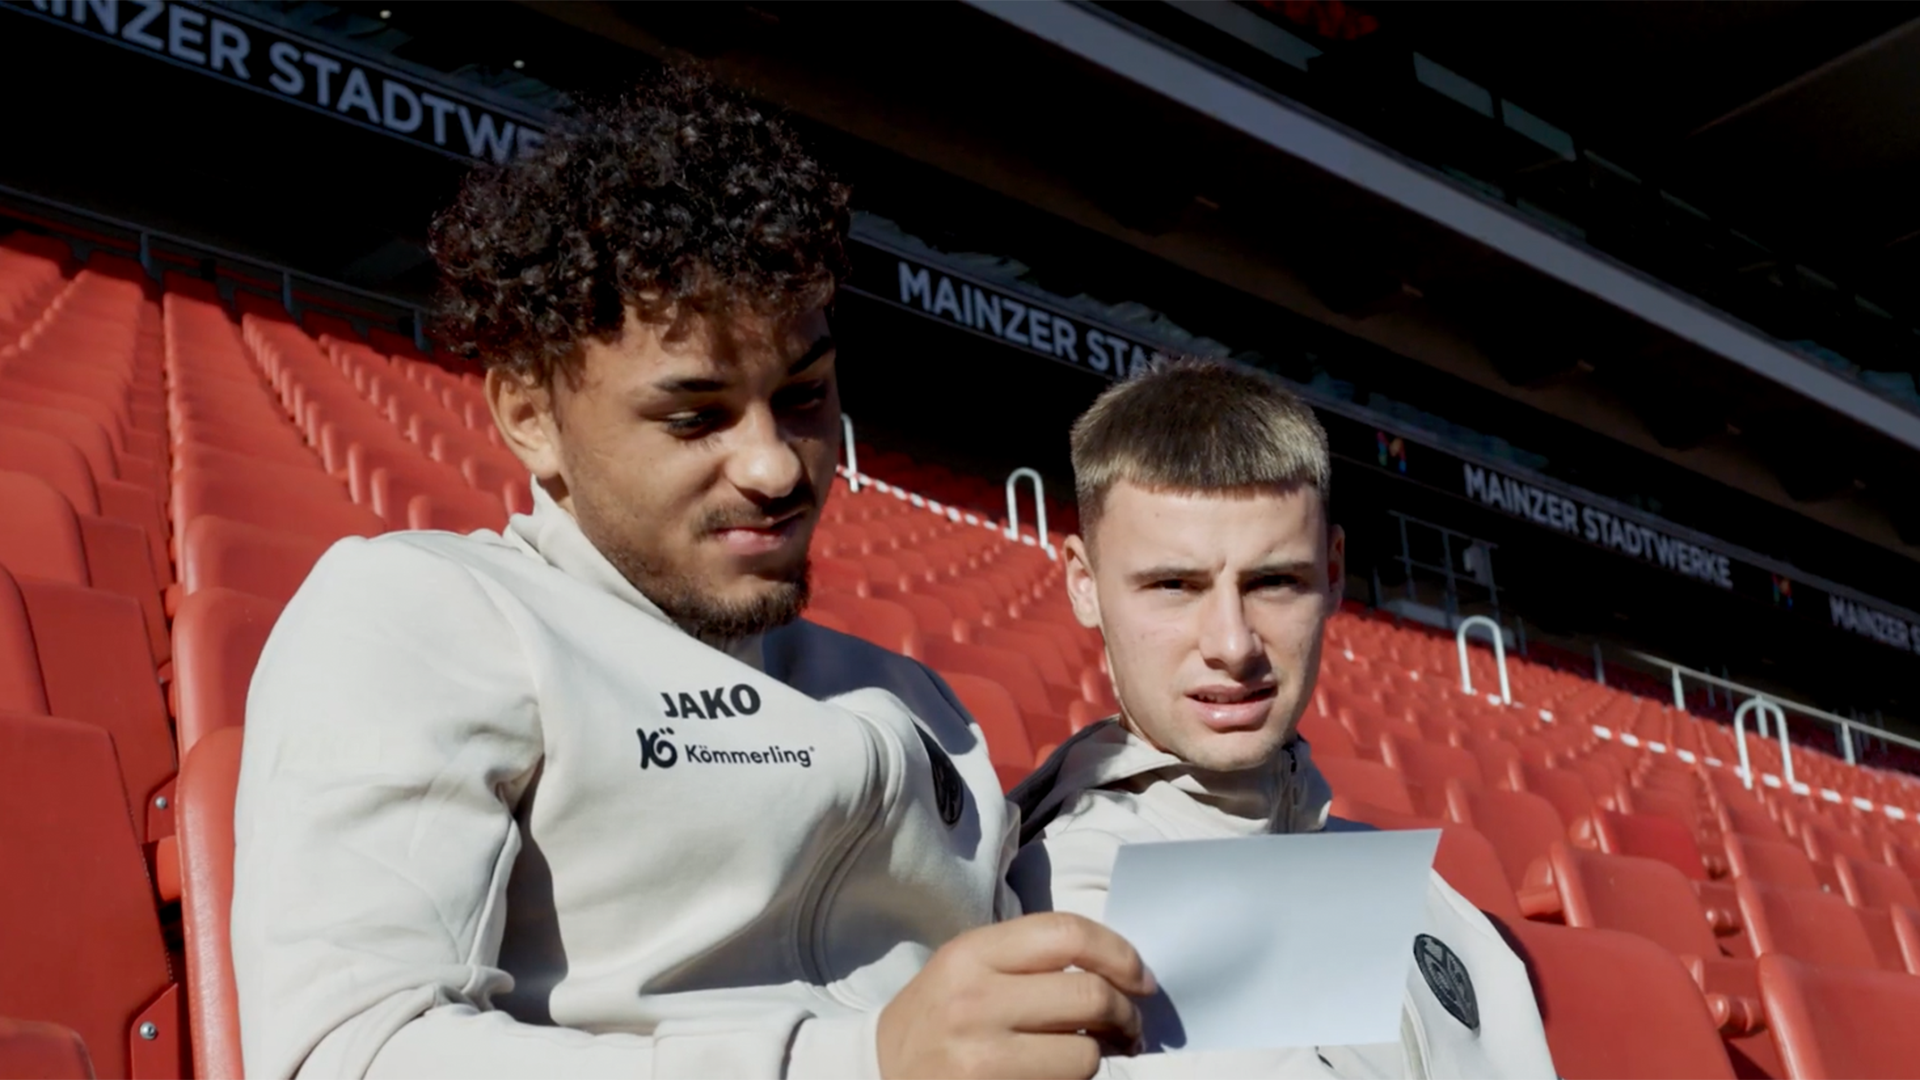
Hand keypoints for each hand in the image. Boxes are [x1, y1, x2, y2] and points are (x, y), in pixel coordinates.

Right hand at [877, 912, 1154, 1079]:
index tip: (1141, 978)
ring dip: (1099, 1056)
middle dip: (1126, 1014)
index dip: (1120, 953)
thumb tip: (1121, 972)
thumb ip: (1032, 959)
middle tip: (1130, 1026)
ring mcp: (981, 1059)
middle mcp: (974, 1002)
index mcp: (972, 954)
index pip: (1067, 934)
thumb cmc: (937, 1017)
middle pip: (1089, 995)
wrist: (878, 1073)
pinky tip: (1059, 1075)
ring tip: (1089, 1053)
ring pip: (1085, 1054)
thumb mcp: (968, 968)